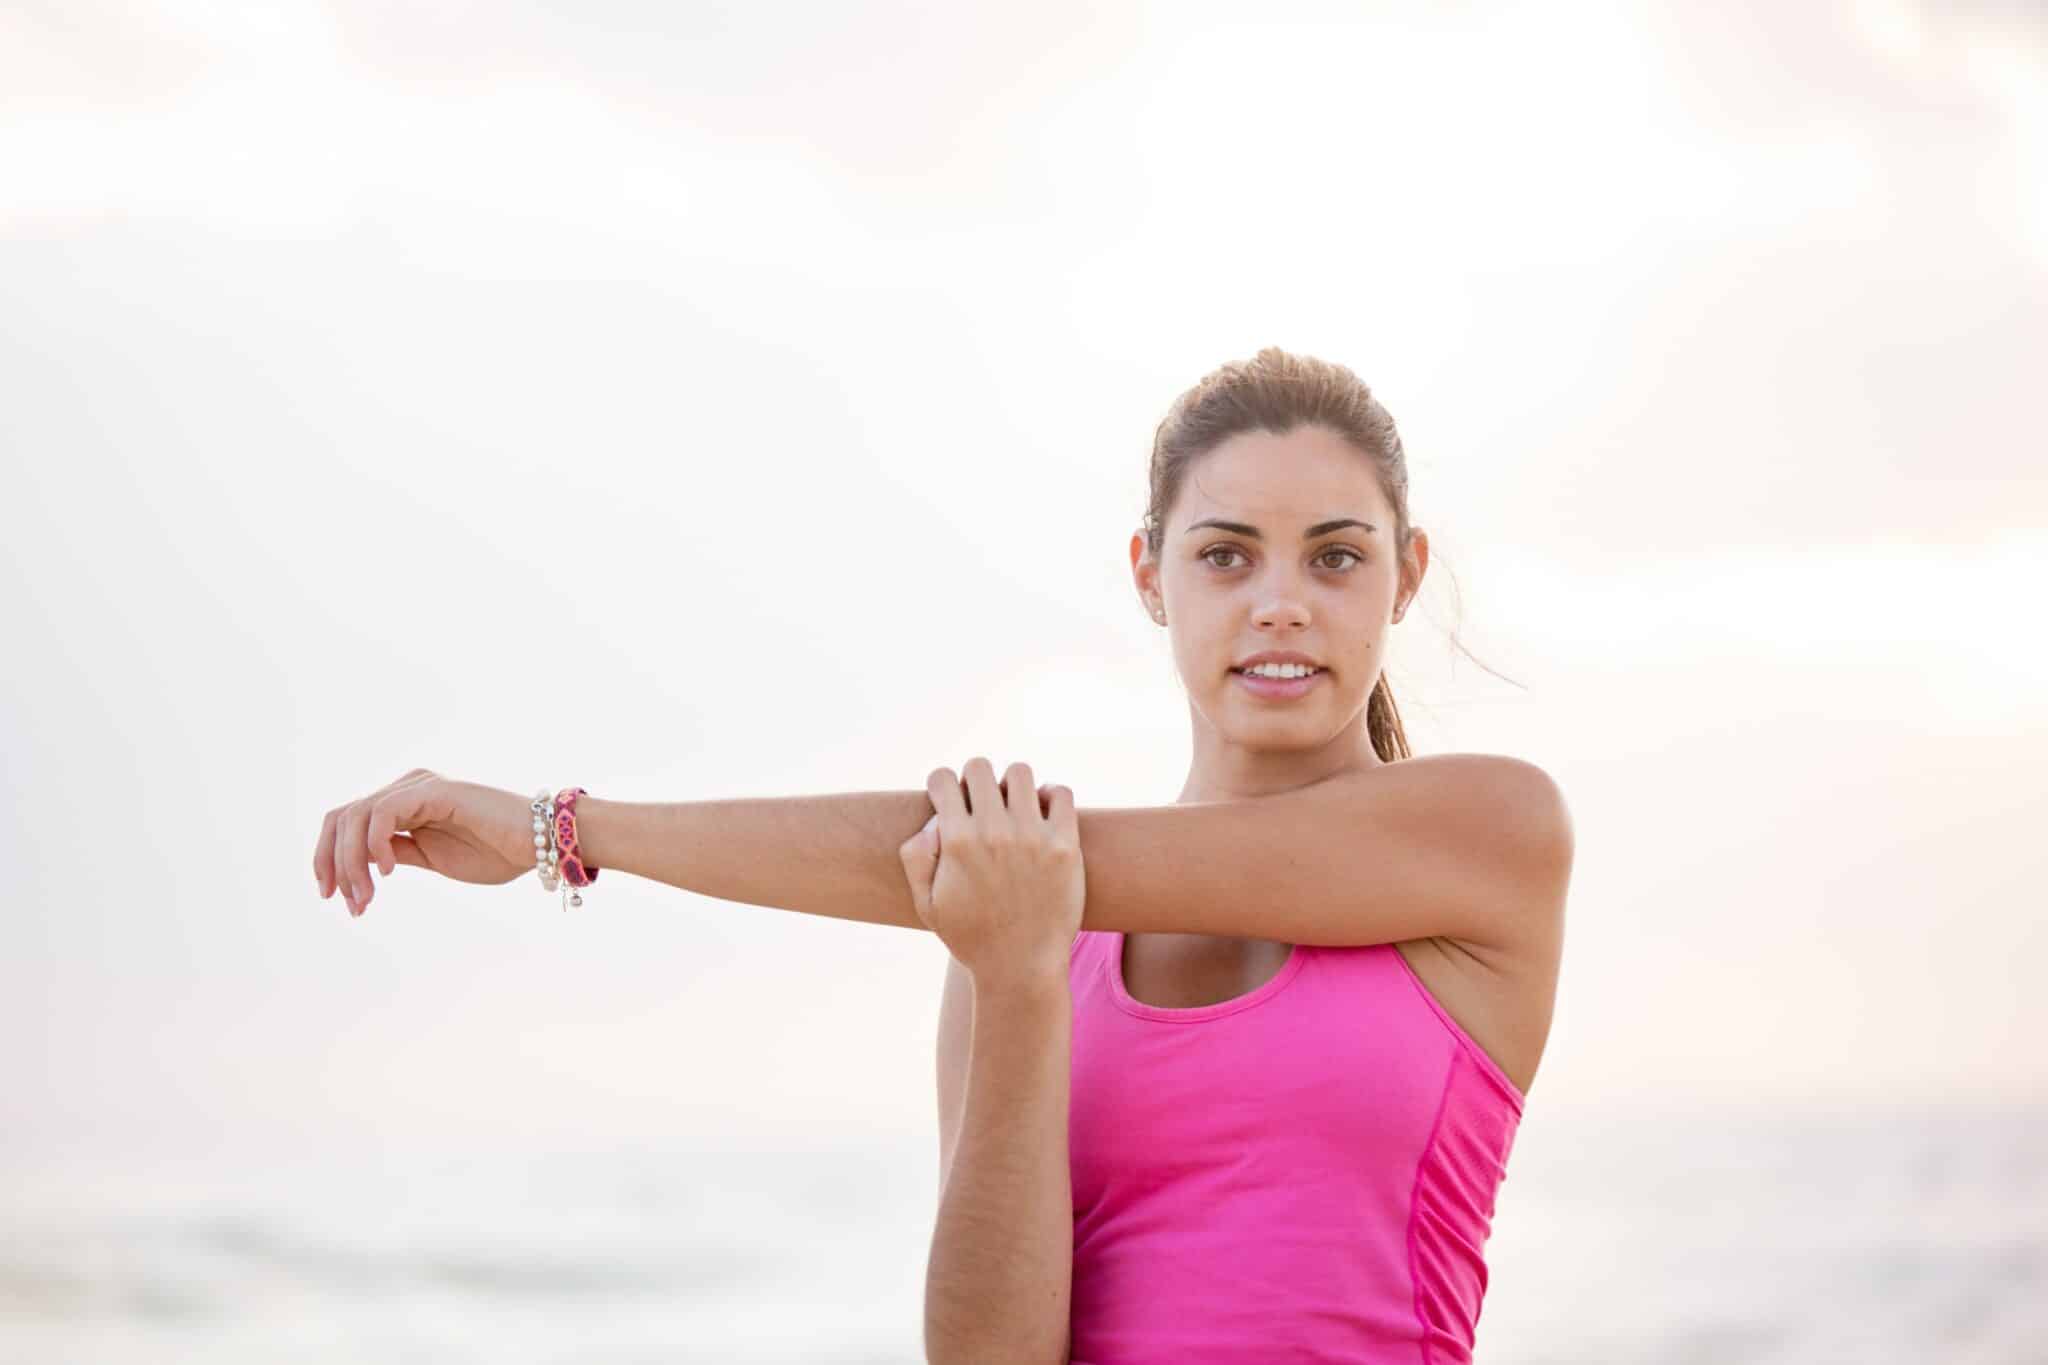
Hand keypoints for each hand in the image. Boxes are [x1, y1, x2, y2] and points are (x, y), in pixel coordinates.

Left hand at [313, 769, 535, 915]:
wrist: (541, 844)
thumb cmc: (497, 852)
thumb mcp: (432, 859)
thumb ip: (397, 854)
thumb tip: (357, 866)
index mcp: (404, 804)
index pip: (346, 823)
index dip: (329, 860)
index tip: (333, 898)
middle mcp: (406, 788)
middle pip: (341, 818)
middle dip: (333, 864)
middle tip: (347, 903)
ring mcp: (418, 786)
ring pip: (356, 817)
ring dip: (352, 863)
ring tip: (366, 897)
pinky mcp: (434, 790)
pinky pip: (384, 812)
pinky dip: (376, 844)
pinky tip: (390, 871)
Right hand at [898, 757, 1083, 990]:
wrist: (1021, 967)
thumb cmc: (971, 937)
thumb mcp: (926, 904)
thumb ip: (916, 857)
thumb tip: (933, 822)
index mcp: (956, 842)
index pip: (943, 778)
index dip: (942, 786)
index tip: (950, 801)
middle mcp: (993, 831)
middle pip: (979, 767)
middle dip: (974, 780)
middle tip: (980, 805)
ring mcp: (1032, 836)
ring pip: (1019, 772)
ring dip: (1012, 784)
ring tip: (1013, 807)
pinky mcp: (1065, 845)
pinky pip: (1061, 793)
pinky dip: (1051, 795)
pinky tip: (1043, 813)